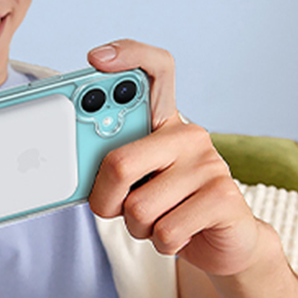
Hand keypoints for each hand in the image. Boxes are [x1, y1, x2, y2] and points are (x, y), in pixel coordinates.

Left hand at [87, 39, 267, 275]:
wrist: (221, 242)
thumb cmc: (166, 205)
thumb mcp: (133, 180)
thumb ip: (109, 162)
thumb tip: (71, 163)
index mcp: (163, 122)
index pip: (155, 69)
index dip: (128, 55)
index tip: (95, 58)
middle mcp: (189, 134)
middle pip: (118, 163)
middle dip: (105, 199)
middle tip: (115, 206)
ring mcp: (210, 163)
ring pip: (138, 207)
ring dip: (136, 227)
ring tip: (156, 219)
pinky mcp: (225, 197)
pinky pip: (165, 230)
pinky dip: (159, 242)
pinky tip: (178, 232)